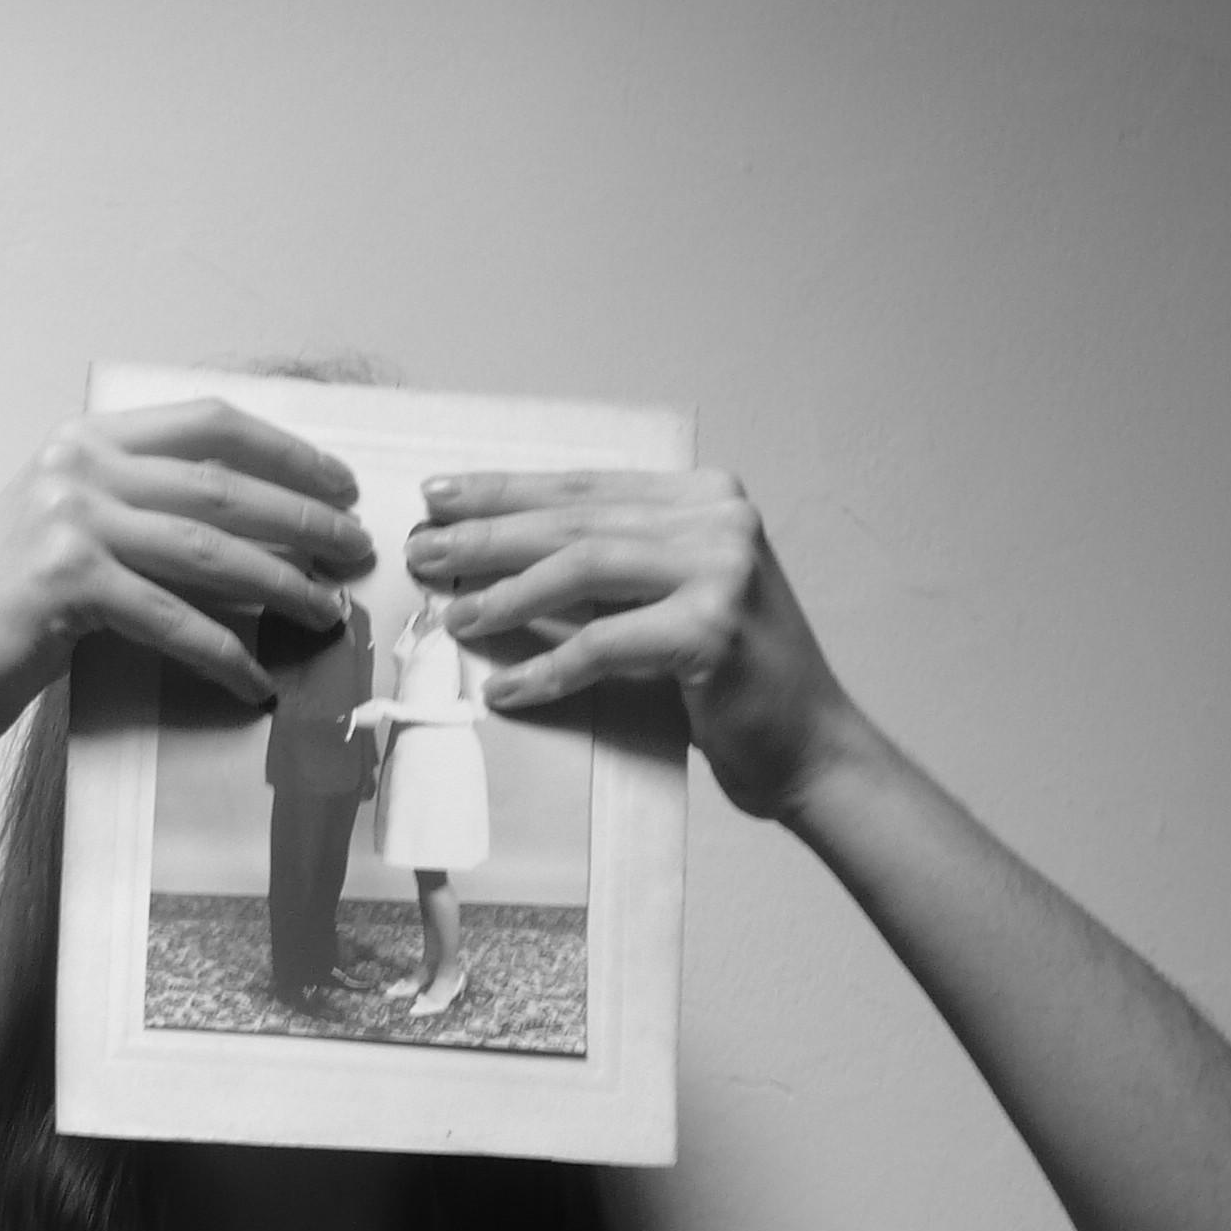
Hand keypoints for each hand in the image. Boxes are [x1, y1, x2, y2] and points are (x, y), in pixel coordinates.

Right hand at [0, 399, 376, 750]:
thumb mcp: (63, 536)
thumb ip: (133, 513)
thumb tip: (238, 534)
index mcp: (83, 441)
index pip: (209, 424)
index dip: (287, 450)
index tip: (338, 484)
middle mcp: (78, 466)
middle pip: (223, 483)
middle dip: (305, 519)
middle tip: (355, 550)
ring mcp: (70, 519)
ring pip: (211, 549)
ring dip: (283, 585)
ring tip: (326, 612)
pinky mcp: (67, 582)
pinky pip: (173, 618)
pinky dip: (223, 654)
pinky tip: (253, 680)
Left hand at [403, 468, 862, 816]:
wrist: (808, 744)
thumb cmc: (727, 680)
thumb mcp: (672, 599)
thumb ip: (614, 567)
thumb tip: (501, 560)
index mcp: (707, 497)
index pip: (586, 486)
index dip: (506, 489)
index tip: (439, 496)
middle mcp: (720, 519)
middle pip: (576, 519)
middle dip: (487, 535)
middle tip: (422, 550)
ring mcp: (722, 569)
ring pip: (583, 568)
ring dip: (506, 595)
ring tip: (452, 617)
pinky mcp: (712, 630)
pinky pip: (602, 645)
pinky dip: (547, 672)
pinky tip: (503, 692)